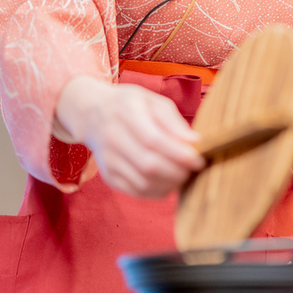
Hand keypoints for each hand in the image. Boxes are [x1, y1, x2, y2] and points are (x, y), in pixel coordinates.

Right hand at [55, 75, 203, 197]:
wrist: (93, 114)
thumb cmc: (131, 105)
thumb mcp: (153, 101)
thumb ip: (174, 122)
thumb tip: (195, 142)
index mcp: (125, 112)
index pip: (153, 140)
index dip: (179, 154)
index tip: (198, 159)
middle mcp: (112, 136)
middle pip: (149, 165)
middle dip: (178, 172)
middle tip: (193, 169)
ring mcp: (108, 159)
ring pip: (143, 182)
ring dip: (170, 184)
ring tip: (183, 175)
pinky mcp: (108, 175)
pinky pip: (137, 191)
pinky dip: (157, 191)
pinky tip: (168, 181)